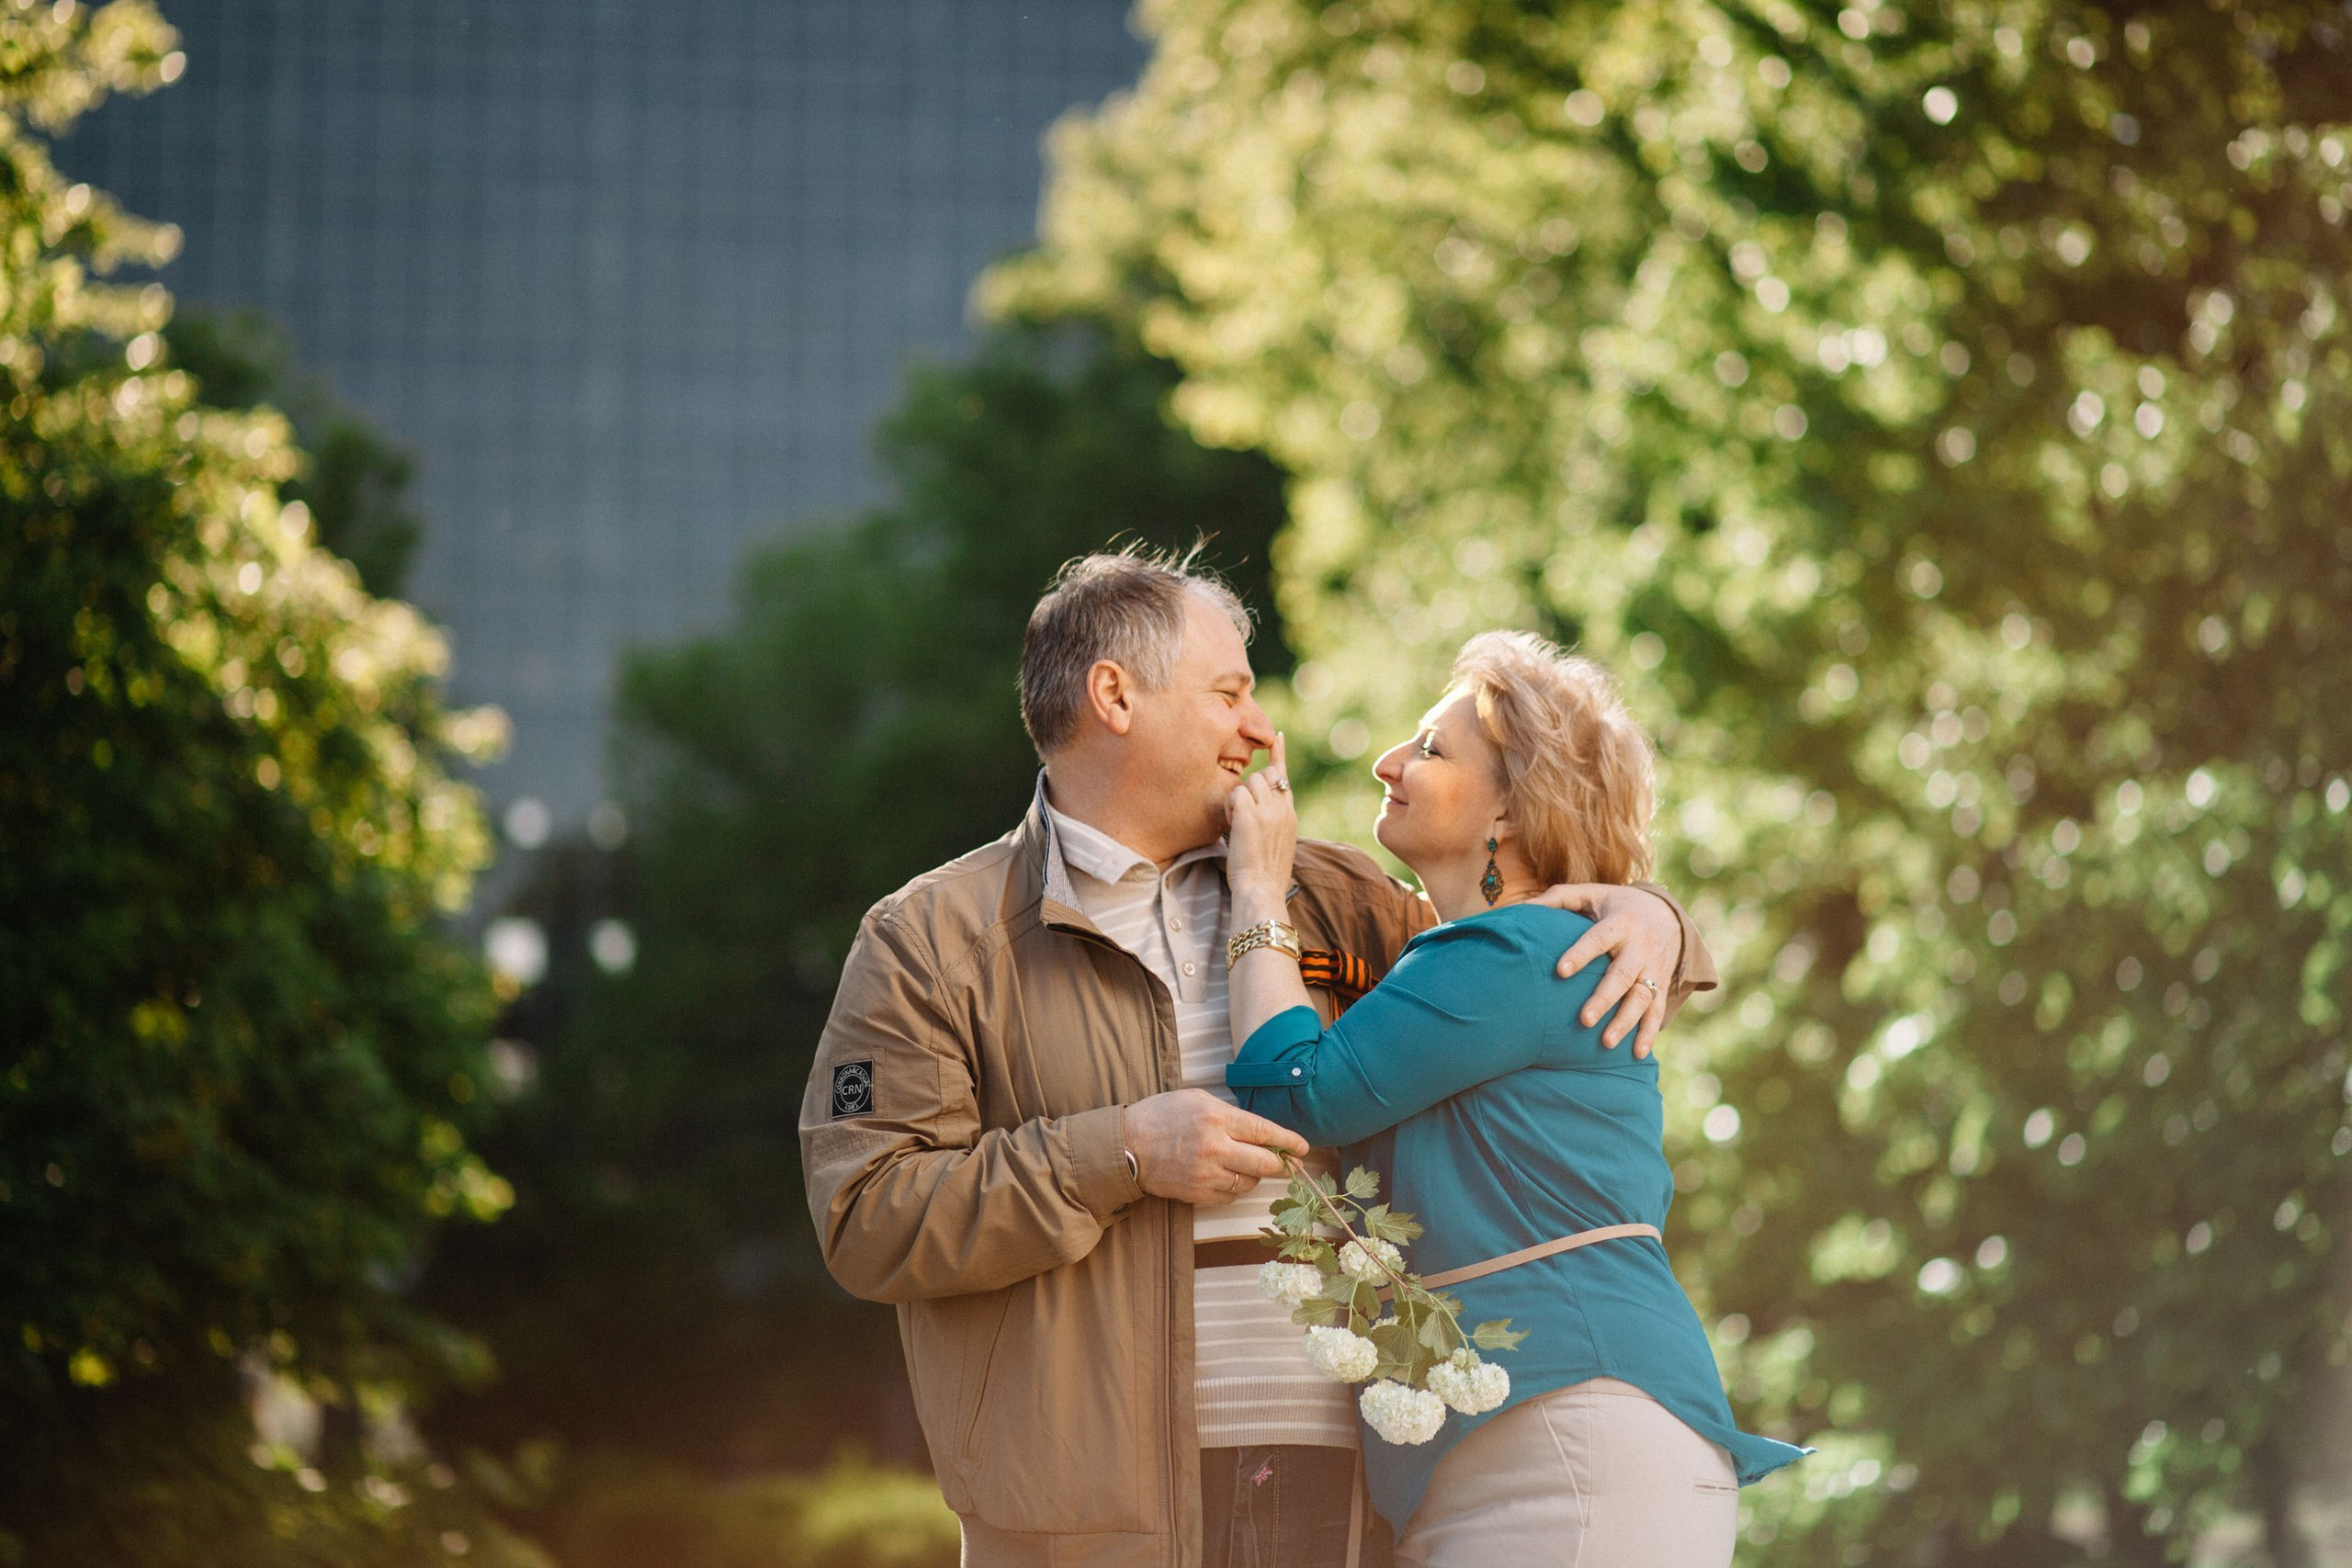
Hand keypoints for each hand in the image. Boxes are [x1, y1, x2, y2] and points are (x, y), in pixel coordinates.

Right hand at [1123, 1089, 1307, 1205]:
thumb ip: (1230, 1114)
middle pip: (1264, 1163)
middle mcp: (1215, 1148)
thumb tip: (1260, 1131)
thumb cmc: (1161, 1116)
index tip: (1302, 1147)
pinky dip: (1236, 1187)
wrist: (1126, 1146)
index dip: (1288, 1141)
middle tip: (1288, 1164)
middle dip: (1281, 1164)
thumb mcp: (1197, 1099)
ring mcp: (1206, 1174)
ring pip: (1249, 1181)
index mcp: (1216, 1118)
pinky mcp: (1197, 1194)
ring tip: (1245, 1164)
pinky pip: (1231, 1195)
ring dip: (1255, 1175)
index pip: (1264, 1131)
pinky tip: (1228, 1176)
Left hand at [1224, 732, 1296, 906]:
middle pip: (1265, 775)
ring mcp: (1269, 810)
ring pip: (1250, 781)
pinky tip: (1232, 826)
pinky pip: (1235, 794)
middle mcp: (1283, 809)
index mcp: (1290, 816)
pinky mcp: (1251, 815)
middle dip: (1250, 786)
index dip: (1278, 757)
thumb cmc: (1264, 878)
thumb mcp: (1276, 846)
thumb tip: (1257, 816)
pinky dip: (1229, 808)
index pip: (1284, 778)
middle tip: (1240, 813)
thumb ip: (1272, 825)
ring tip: (1236, 825)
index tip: (1276, 737)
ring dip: (1237, 800)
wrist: (1262, 892)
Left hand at [1530, 883, 1684, 1057]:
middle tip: (1584, 1020)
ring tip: (1606, 1042)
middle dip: (1605, 998)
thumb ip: (1558, 899)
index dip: (1580, 954)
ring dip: (1626, 1021)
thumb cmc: (1615, 905)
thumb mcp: (1591, 894)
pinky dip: (1649, 1033)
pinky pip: (1657, 1010)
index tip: (1560, 971)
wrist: (1666, 914)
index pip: (1598, 939)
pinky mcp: (1662, 983)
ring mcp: (1654, 967)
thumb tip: (1522, 908)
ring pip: (1642, 997)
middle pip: (1623, 974)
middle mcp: (1640, 946)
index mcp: (1620, 923)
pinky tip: (1637, 1053)